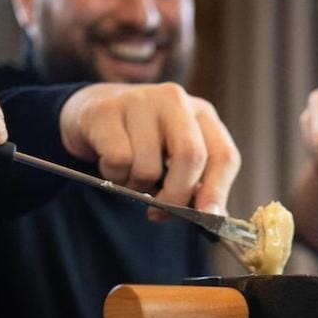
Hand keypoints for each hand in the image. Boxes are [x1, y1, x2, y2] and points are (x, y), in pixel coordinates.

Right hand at [59, 82, 240, 215]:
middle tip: (159, 214)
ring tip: (130, 175)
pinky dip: (113, 175)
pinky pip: (118, 161)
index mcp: (202, 115)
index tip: (208, 218)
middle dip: (176, 196)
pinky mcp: (105, 110)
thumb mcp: (176, 159)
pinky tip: (111, 164)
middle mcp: (176, 100)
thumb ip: (197, 185)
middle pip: (190, 157)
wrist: (92, 115)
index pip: (224, 155)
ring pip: (148, 167)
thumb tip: (214, 216)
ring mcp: (140, 99)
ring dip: (136, 186)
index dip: (218, 191)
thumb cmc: (143, 144)